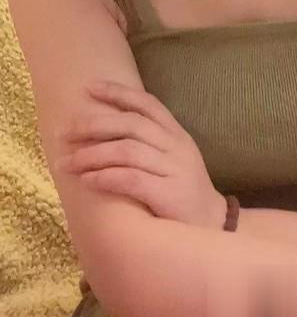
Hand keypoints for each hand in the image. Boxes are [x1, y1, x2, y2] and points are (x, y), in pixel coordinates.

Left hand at [55, 80, 226, 229]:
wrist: (211, 228)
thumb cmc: (182, 192)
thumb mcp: (172, 159)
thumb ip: (148, 142)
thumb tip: (103, 128)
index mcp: (177, 135)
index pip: (147, 104)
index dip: (118, 93)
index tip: (89, 88)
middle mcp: (177, 147)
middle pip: (131, 124)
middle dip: (94, 125)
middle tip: (65, 133)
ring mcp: (176, 170)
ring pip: (127, 151)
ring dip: (91, 155)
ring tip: (66, 163)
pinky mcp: (170, 195)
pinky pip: (132, 179)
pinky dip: (106, 177)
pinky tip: (87, 180)